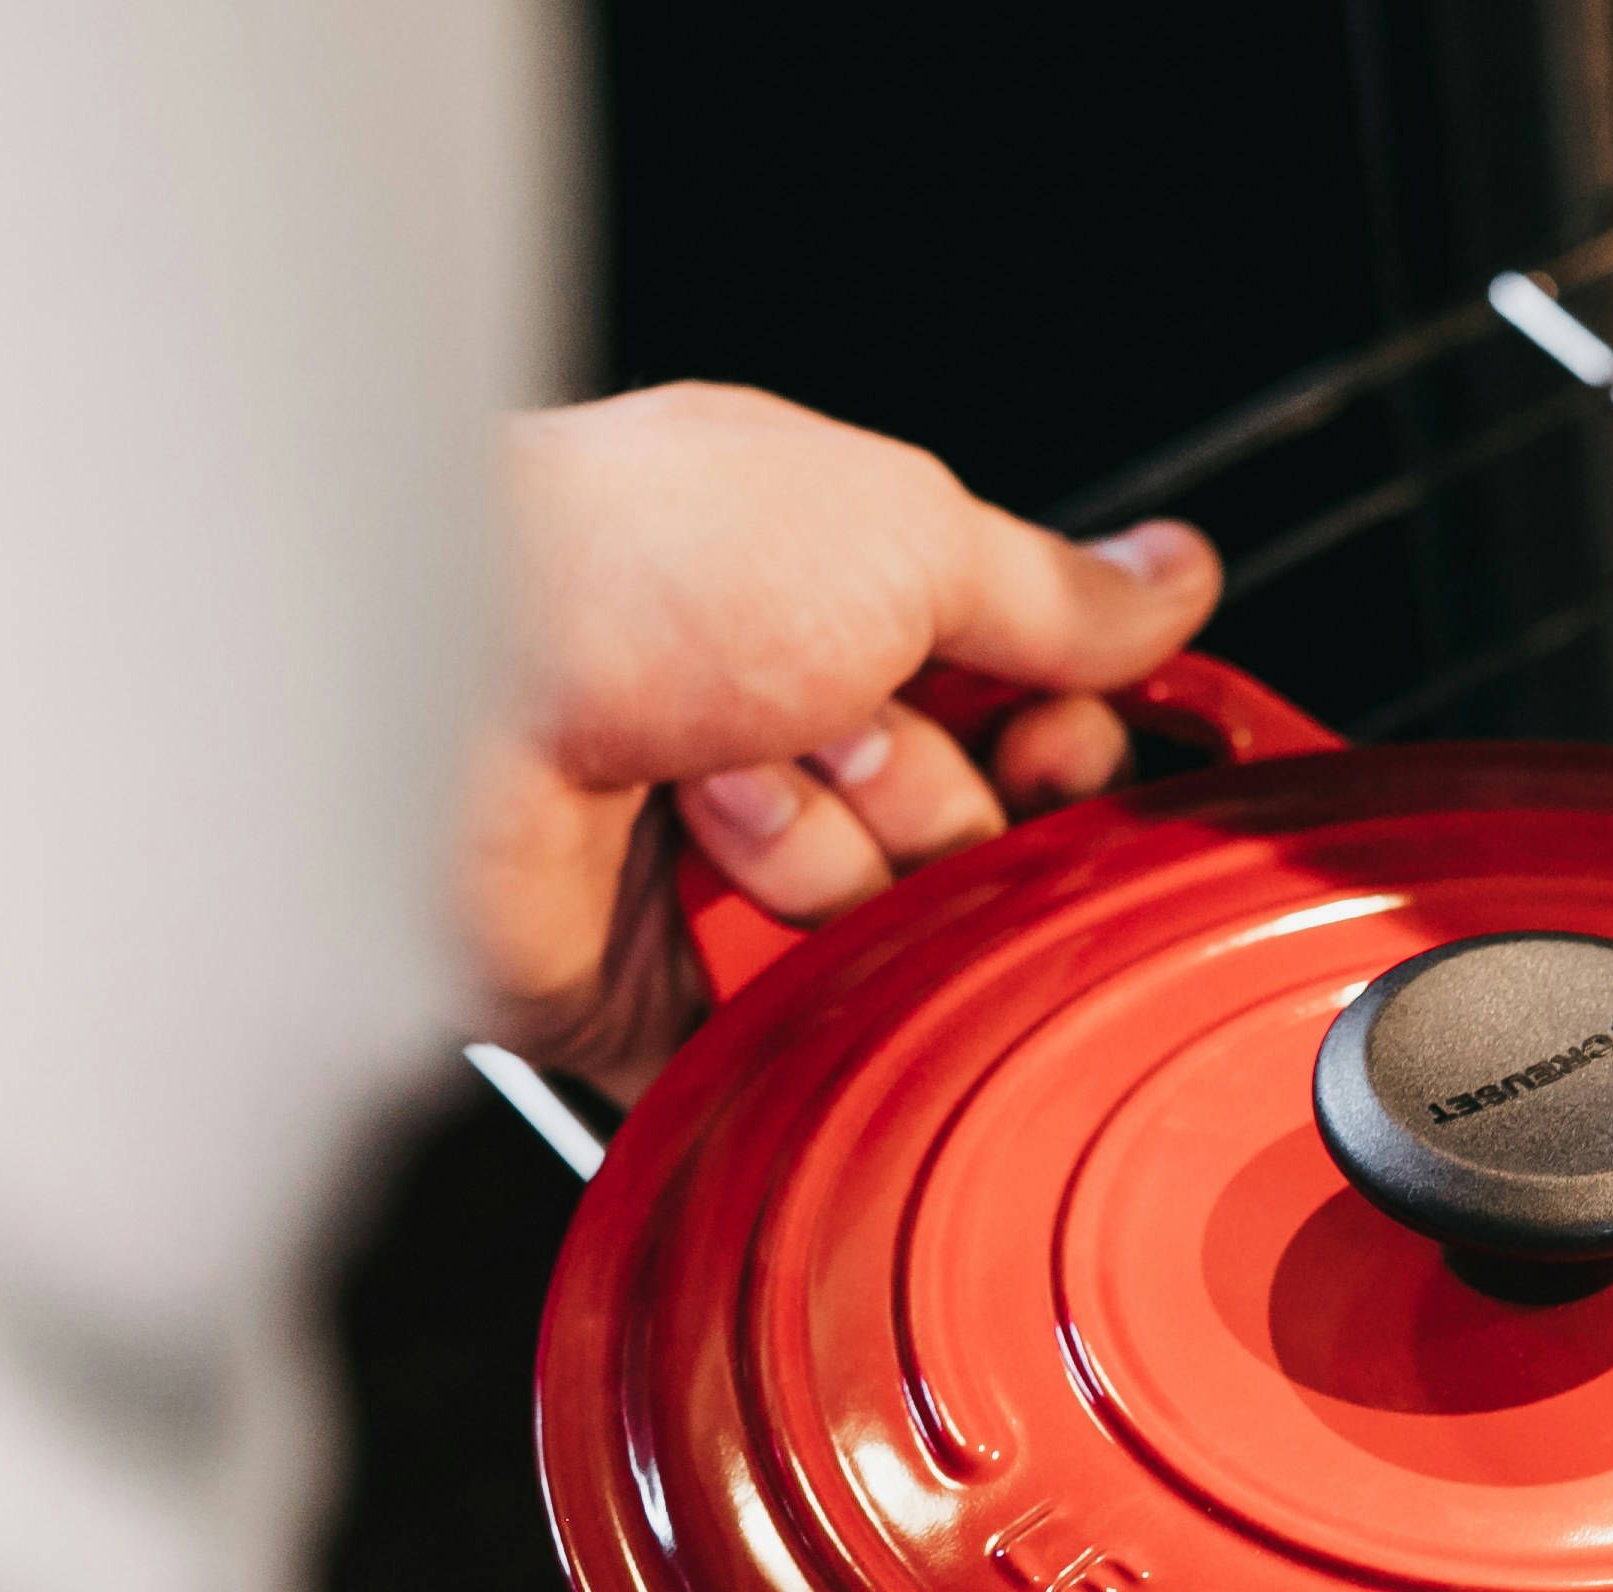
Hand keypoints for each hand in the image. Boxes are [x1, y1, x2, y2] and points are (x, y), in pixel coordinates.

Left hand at [464, 383, 1220, 1093]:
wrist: (438, 691)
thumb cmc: (630, 570)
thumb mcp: (898, 533)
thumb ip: (1052, 590)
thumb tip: (1175, 579)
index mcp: (835, 601)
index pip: (1026, 712)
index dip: (1063, 745)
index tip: (1055, 744)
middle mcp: (778, 726)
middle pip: (970, 833)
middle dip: (924, 796)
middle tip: (836, 732)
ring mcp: (718, 862)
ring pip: (887, 932)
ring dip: (821, 863)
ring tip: (716, 798)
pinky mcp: (661, 988)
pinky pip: (798, 1036)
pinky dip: (774, 983)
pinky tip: (701, 897)